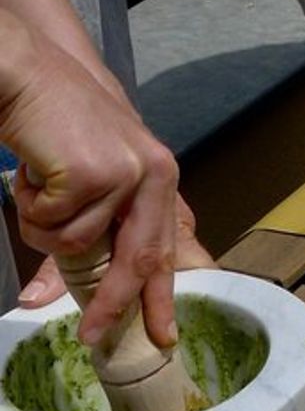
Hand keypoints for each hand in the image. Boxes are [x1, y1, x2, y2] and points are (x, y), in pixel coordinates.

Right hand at [1, 39, 180, 348]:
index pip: (167, 247)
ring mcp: (127, 174)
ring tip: (37, 187)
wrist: (29, 74)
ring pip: (77, 244)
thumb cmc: (54, 127)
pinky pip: (52, 223)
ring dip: (43, 225)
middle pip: (141, 259)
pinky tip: (32, 172)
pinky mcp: (93, 174)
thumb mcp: (84, 177)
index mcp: (160, 177)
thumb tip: (46, 298)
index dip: (163, 296)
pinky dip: (30, 206)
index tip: (165, 335)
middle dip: (115, 304)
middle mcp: (155, 175)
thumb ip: (82, 231)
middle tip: (93, 336)